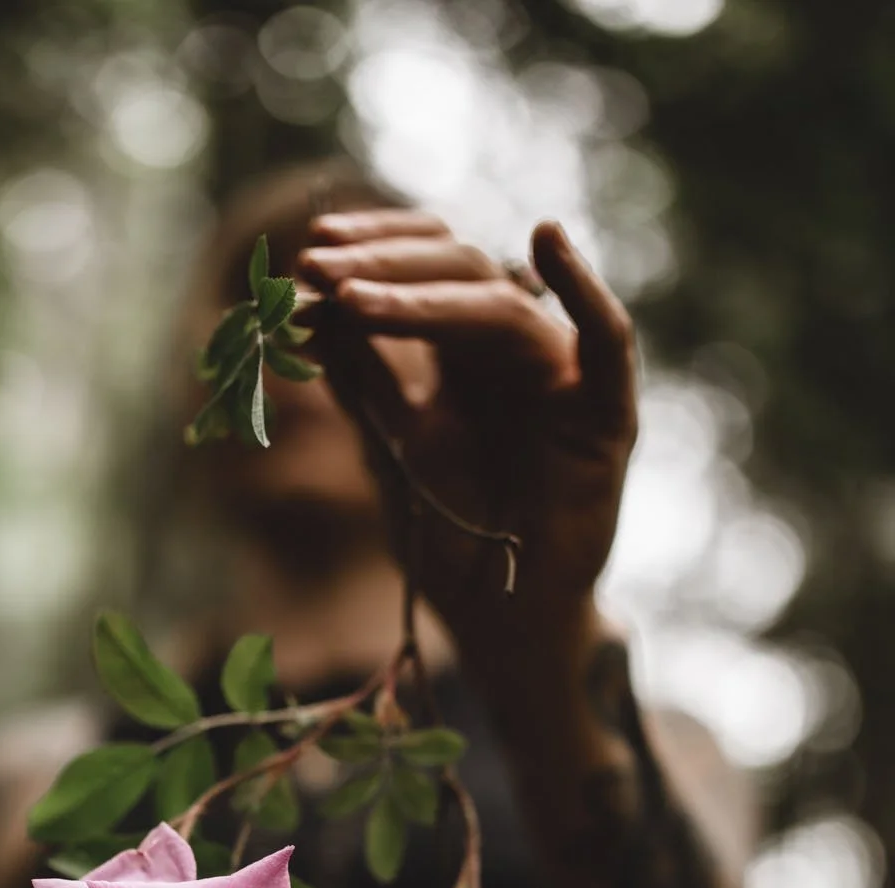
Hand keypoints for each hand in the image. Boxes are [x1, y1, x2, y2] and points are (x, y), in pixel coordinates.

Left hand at [297, 210, 637, 639]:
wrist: (498, 619)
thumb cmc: (450, 538)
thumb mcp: (390, 449)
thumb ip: (364, 380)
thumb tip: (310, 303)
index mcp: (466, 352)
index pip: (425, 269)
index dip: (371, 252)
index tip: (306, 256)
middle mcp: (515, 352)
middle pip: (458, 273)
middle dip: (382, 265)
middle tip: (316, 265)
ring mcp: (563, 378)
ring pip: (503, 306)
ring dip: (425, 293)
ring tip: (350, 296)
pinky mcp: (606, 417)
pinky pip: (608, 342)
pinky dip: (586, 291)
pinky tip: (548, 241)